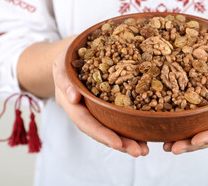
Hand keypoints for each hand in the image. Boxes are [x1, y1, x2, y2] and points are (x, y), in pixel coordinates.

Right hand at [52, 37, 148, 156]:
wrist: (72, 55)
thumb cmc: (66, 59)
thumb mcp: (61, 64)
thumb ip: (63, 79)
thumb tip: (74, 97)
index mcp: (72, 104)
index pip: (86, 122)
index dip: (101, 134)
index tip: (118, 144)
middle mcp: (86, 110)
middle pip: (102, 130)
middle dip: (120, 143)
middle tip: (139, 152)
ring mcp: (97, 108)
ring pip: (112, 127)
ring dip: (129, 140)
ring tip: (145, 150)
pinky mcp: (109, 103)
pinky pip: (120, 116)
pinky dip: (132, 126)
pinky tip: (146, 133)